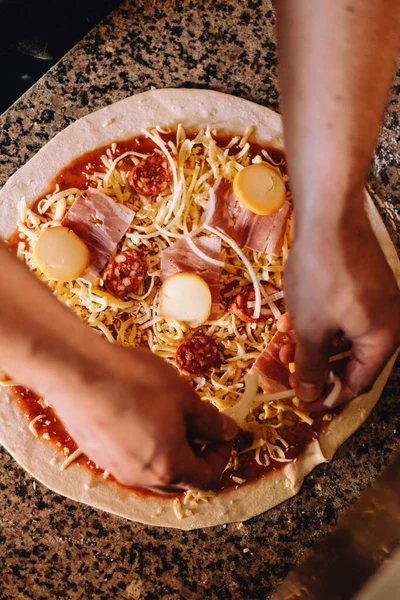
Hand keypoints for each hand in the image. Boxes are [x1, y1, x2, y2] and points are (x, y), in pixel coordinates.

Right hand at [46, 344, 237, 491]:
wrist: (78, 372)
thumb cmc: (135, 382)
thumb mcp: (184, 396)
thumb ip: (209, 420)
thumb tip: (226, 431)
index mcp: (170, 468)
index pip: (207, 477)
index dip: (221, 454)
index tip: (221, 430)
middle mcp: (142, 478)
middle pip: (180, 479)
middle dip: (196, 454)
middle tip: (198, 424)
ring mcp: (116, 468)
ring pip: (153, 470)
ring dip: (169, 450)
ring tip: (169, 415)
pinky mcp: (97, 454)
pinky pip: (130, 459)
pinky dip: (144, 445)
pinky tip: (141, 414)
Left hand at [283, 205, 399, 410]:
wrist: (329, 217)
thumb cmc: (320, 276)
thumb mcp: (309, 328)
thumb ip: (310, 366)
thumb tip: (309, 396)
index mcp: (383, 339)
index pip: (357, 383)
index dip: (329, 397)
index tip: (303, 405)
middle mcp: (390, 322)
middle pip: (355, 360)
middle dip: (322, 370)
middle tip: (293, 376)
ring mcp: (382, 300)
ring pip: (350, 337)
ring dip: (321, 346)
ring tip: (291, 349)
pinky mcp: (370, 283)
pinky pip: (350, 316)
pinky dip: (327, 325)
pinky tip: (302, 322)